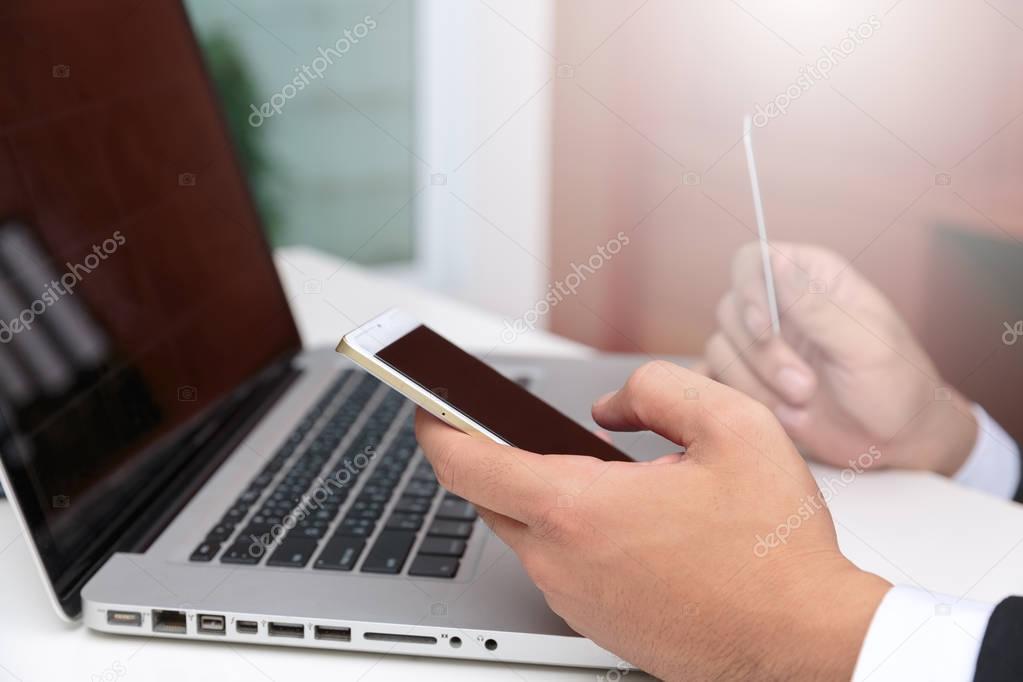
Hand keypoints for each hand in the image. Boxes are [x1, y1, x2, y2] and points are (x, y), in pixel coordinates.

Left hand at [415, 361, 889, 679]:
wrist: (803, 638)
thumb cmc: (773, 546)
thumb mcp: (732, 426)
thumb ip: (656, 389)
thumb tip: (608, 407)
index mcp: (578, 509)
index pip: (465, 463)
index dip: (435, 425)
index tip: (426, 404)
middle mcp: (562, 561)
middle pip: (491, 497)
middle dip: (499, 455)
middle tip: (525, 425)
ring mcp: (575, 599)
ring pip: (528, 531)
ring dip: (546, 495)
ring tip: (603, 471)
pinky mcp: (595, 623)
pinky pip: (560, 565)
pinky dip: (572, 532)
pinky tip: (625, 519)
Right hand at [702, 242, 977, 474]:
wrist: (893, 439)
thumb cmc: (894, 385)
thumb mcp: (863, 345)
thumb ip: (816, 306)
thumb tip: (775, 262)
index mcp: (812, 278)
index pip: (753, 260)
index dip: (748, 291)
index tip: (764, 330)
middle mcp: (781, 304)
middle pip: (730, 309)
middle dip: (763, 355)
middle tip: (805, 386)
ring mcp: (763, 342)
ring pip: (721, 347)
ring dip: (757, 381)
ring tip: (802, 401)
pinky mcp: (750, 376)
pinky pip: (719, 378)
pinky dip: (743, 396)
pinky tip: (779, 409)